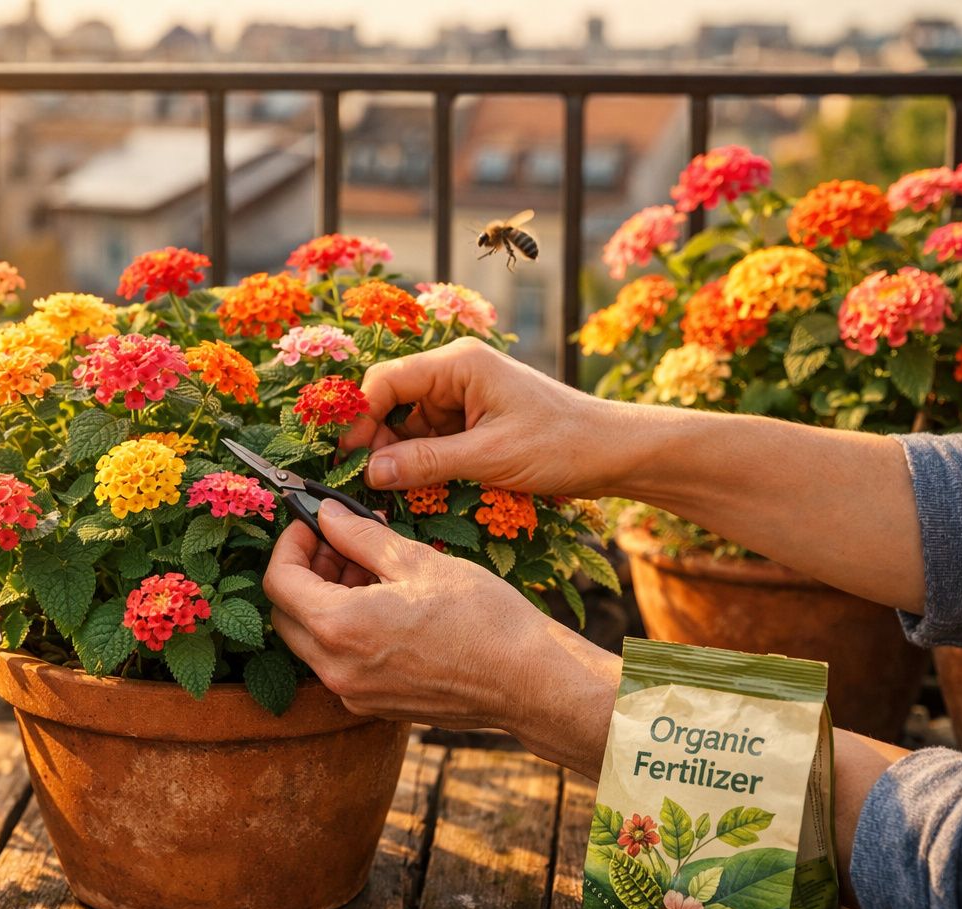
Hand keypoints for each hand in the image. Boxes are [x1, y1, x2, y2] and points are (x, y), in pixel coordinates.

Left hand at [262, 499, 557, 729]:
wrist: (527, 681)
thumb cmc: (481, 618)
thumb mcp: (417, 561)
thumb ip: (359, 537)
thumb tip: (325, 514)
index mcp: (339, 627)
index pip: (278, 581)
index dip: (289, 544)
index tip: (311, 524)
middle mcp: (335, 668)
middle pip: (286, 613)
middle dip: (303, 572)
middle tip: (339, 543)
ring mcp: (352, 693)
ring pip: (310, 639)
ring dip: (324, 599)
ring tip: (369, 568)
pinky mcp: (373, 705)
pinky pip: (338, 662)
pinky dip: (345, 628)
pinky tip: (384, 603)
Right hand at [342, 337, 626, 496]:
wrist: (614, 453)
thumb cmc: (562, 445)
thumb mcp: (489, 457)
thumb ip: (426, 464)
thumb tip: (371, 473)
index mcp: (459, 364)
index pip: (386, 380)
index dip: (359, 416)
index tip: (346, 456)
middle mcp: (456, 373)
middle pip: (392, 401)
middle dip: (376, 439)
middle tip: (365, 481)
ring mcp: (464, 397)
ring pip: (408, 424)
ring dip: (398, 455)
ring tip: (390, 491)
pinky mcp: (473, 421)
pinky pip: (431, 438)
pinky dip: (420, 462)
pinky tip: (416, 487)